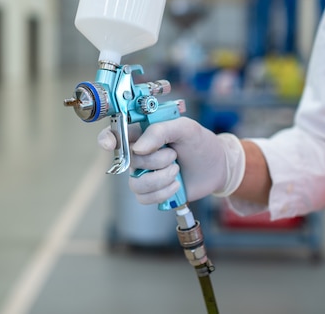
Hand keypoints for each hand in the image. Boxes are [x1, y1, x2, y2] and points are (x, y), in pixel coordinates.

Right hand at [97, 117, 244, 204]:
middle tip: (174, 154)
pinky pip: (144, 198)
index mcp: (143, 132)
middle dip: (155, 160)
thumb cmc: (201, 143)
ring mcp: (144, 173)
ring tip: (177, 171)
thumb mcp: (186, 128)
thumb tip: (137, 148)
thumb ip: (160, 131)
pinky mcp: (152, 191)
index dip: (107, 139)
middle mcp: (139, 153)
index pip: (115, 134)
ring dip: (160, 179)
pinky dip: (163, 193)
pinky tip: (176, 185)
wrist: (217, 166)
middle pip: (129, 161)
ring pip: (135, 183)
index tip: (110, 145)